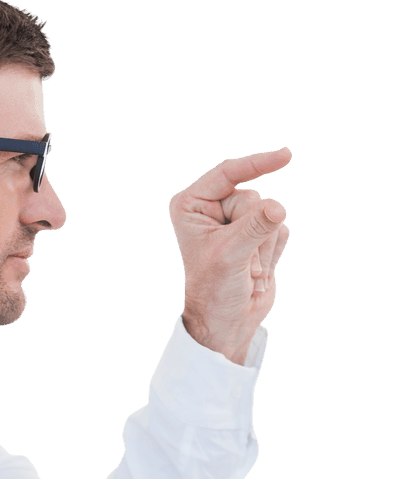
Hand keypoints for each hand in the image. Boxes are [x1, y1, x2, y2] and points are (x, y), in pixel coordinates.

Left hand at [169, 147, 291, 364]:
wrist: (227, 322)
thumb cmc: (215, 290)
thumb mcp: (230, 256)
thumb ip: (254, 228)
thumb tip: (278, 207)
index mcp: (192, 205)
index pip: (227, 172)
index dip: (257, 163)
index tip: (286, 156)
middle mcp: (213, 208)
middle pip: (253, 197)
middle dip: (253, 233)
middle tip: (241, 262)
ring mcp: (237, 220)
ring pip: (271, 214)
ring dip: (263, 248)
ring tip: (247, 271)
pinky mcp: (258, 233)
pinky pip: (281, 229)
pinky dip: (273, 253)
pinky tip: (257, 272)